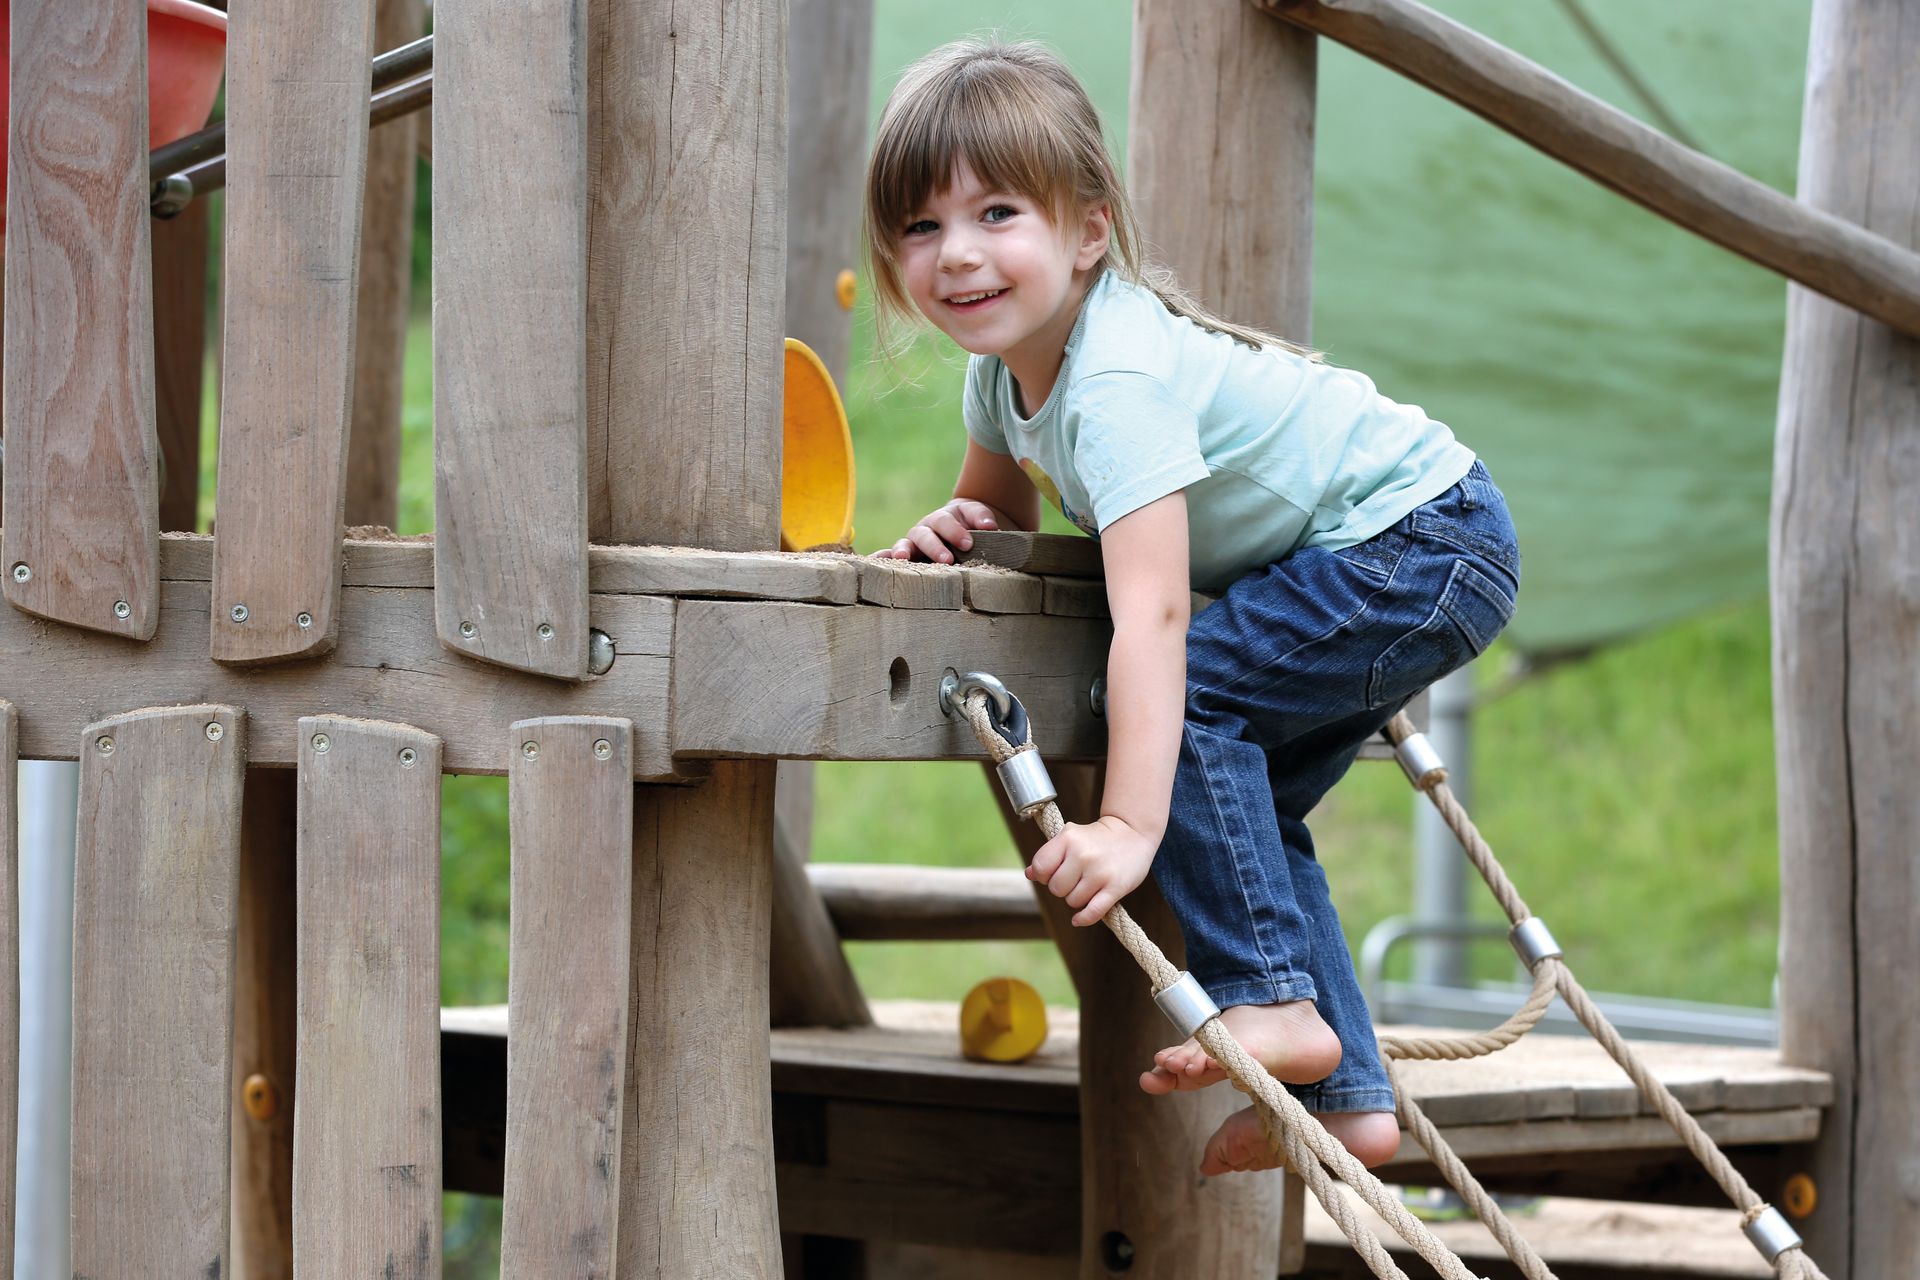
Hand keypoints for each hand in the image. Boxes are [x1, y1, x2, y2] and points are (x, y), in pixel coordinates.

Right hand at [874, 499, 1000, 562]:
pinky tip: (872, 562)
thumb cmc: (974, 529)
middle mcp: (928, 528)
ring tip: (902, 559)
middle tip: (948, 559)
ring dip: (904, 551)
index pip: (950, 520)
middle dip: (936, 546)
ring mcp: (914, 542)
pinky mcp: (906, 556)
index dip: (957, 530)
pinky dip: (880, 558)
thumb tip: (991, 527)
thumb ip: (983, 519)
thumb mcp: (981, 520)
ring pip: (907, 543)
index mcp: (947, 518)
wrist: (964, 532)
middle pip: (928, 533)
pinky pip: (889, 556)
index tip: (970, 542)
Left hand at [1027, 816, 1156, 926]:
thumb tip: (1029, 874)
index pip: (1040, 867)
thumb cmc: (1095, 838)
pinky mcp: (1115, 887)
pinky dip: (1083, 918)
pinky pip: (1092, 912)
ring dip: (1077, 899)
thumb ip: (1049, 854)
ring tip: (1088, 885)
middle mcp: (1083, 854)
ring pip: (1073, 901)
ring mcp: (1099, 872)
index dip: (1044, 875)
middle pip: (1056, 889)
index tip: (1055, 872)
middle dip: (1063, 888)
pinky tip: (1078, 919)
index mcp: (1068, 838)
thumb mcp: (1070, 837)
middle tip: (1075, 879)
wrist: (1132, 833)